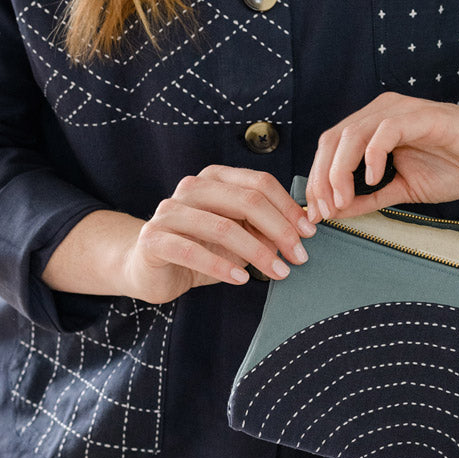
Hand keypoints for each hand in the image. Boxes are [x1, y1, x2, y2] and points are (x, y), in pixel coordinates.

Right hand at [42, 167, 316, 303]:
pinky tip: (242, 279)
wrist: (149, 266)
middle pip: (246, 201)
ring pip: (223, 227)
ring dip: (257, 252)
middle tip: (299, 256)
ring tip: (278, 272)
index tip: (309, 233)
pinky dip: (222, 266)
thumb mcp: (237, 235)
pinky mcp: (153, 238)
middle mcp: (191, 188)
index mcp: (215, 178)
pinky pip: (192, 251)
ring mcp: (169, 211)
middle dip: (279, 230)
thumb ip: (264, 227)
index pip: (259, 183)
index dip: (288, 208)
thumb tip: (303, 230)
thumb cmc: (200, 248)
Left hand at [305, 92, 458, 220]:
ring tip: (343, 200)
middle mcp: (382, 112)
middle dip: (321, 179)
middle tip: (324, 211)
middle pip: (332, 140)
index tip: (317, 213)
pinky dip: (371, 156)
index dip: (318, 180)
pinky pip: (384, 131)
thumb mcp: (405, 189)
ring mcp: (400, 112)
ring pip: (351, 135)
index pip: (330, 148)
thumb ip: (370, 198)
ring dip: (340, 172)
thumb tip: (336, 212)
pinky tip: (372, 180)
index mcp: (374, 127)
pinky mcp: (421, 116)